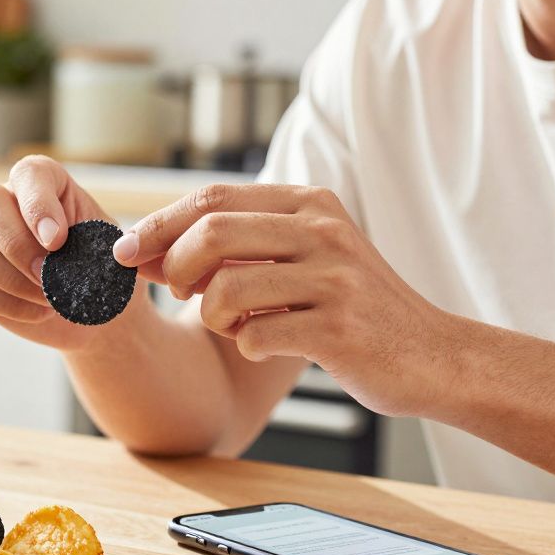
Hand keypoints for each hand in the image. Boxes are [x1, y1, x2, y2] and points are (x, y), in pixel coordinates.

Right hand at [0, 155, 137, 350]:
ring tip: (50, 297)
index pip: (28, 173)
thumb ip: (92, 242)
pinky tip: (42, 312)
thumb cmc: (104, 269)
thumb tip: (67, 253)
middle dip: (16, 244)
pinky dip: (13, 306)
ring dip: (10, 278)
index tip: (58, 240)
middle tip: (48, 275)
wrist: (97, 311)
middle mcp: (6, 204)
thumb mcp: (110, 249)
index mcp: (44, 184)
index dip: (37, 204)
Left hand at [113, 183, 457, 415]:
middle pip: (210, 234)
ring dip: (212, 317)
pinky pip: (256, 337)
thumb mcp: (298, 258)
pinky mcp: (339, 328)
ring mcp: (334, 278)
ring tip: (234, 325)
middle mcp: (322, 230)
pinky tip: (267, 346)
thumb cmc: (347, 308)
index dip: (156, 225)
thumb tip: (141, 248)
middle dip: (173, 268)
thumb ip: (232, 248)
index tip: (122, 252)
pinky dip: (246, 347)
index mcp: (308, 203)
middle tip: (176, 294)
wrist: (432, 355)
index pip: (210, 199)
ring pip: (226, 290)